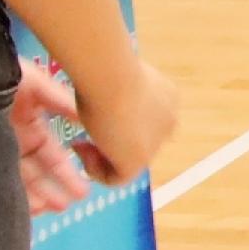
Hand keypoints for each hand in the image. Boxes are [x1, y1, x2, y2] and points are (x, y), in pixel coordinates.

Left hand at [11, 62, 92, 214]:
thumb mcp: (34, 82)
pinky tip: (17, 210)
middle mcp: (13, 142)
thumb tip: (88, 118)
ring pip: (15, 181)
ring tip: (47, 211)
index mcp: (30, 126)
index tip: (82, 191)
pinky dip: (5, 197)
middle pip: (36, 173)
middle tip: (65, 207)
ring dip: (33, 197)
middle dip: (52, 190)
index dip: (66, 174)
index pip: (52, 156)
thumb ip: (61, 100)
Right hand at [69, 58, 181, 186]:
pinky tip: (82, 149)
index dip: (119, 124)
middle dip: (110, 142)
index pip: (146, 121)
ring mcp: (156, 144)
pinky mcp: (139, 162)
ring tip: (80, 143)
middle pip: (138, 142)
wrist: (112, 78)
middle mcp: (168, 122)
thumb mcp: (116, 79)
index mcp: (167, 99)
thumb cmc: (108, 70)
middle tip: (85, 136)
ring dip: (100, 157)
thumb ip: (117, 94)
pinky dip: (95, 170)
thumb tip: (103, 103)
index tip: (97, 115)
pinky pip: (116, 178)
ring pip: (127, 162)